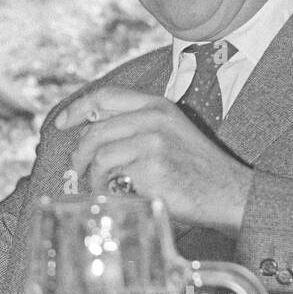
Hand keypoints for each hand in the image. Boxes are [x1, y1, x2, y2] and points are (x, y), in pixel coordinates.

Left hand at [54, 88, 252, 233]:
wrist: (230, 192)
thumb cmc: (197, 169)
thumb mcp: (171, 132)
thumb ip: (136, 126)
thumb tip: (90, 133)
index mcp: (158, 106)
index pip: (106, 96)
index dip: (78, 108)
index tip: (62, 124)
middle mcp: (154, 119)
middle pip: (96, 131)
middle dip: (80, 155)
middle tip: (78, 171)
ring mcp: (153, 142)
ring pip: (100, 157)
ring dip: (94, 178)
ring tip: (103, 189)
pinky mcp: (151, 168)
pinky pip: (114, 179)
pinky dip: (111, 192)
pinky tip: (123, 197)